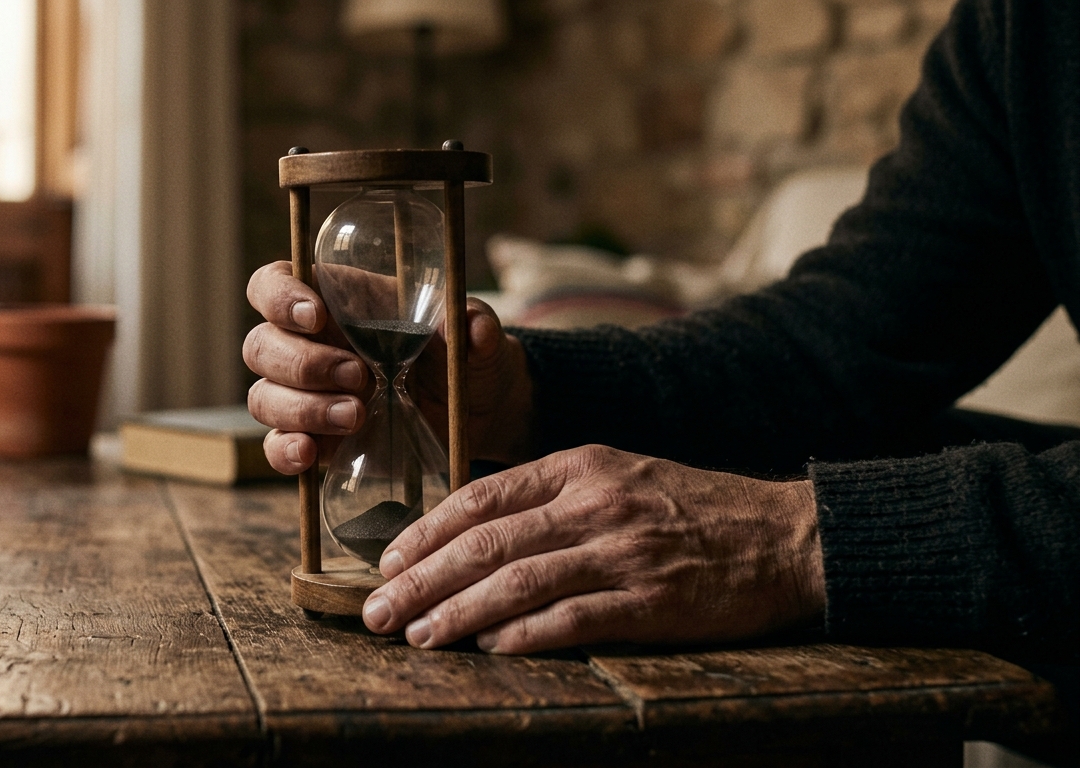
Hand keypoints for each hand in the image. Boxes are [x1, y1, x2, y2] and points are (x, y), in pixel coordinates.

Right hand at [243, 260, 532, 472]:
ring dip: (303, 409)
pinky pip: (276, 445)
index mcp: (334, 300)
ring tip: (358, 416)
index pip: (273, 283)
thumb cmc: (465, 356)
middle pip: (261, 346)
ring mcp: (304, 396)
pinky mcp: (314, 440)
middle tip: (360, 377)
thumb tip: (468, 327)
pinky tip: (310, 454)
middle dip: (304, 364)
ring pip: (264, 397)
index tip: (315, 316)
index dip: (279, 296)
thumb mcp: (476, 333)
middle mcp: (307, 345)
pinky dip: (285, 451)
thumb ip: (475, 323)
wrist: (477, 413)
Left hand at [361, 445, 824, 653]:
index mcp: (581, 466)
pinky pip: (573, 619)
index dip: (426, 532)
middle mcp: (596, 504)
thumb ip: (551, 498)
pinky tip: (490, 649)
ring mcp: (624, 552)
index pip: (482, 496)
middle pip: (487, 542)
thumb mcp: (618, 476)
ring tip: (419, 636)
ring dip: (459, 612)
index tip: (388, 562)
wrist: (786, 536)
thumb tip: (473, 534)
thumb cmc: (691, 508)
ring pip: (519, 582)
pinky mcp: (653, 601)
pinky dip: (525, 635)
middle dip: (423, 579)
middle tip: (380, 611)